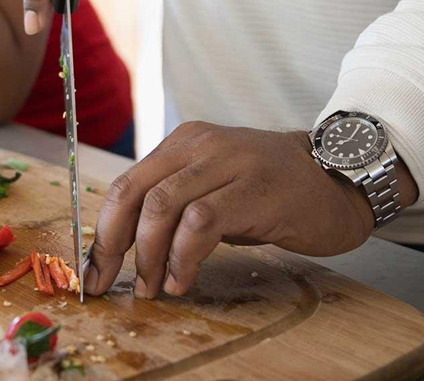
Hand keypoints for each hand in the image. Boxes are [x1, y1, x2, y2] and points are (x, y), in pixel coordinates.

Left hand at [83, 122, 416, 298]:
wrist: (338, 182)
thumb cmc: (268, 192)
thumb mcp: (210, 187)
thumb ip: (171, 206)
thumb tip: (124, 247)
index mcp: (180, 143)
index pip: (125, 185)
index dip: (102, 230)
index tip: (92, 269)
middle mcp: (199, 144)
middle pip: (133, 193)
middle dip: (112, 244)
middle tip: (108, 282)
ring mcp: (228, 162)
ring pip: (162, 207)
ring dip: (149, 256)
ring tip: (153, 287)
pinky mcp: (255, 189)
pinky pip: (201, 224)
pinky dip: (183, 258)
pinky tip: (183, 279)